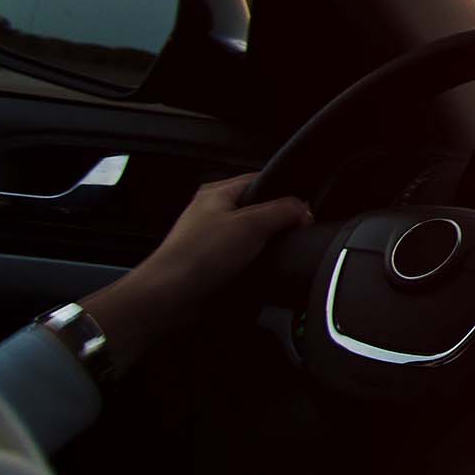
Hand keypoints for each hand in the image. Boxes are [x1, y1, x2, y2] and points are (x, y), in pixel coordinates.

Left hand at [79, 174, 311, 364]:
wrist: (170, 294)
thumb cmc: (198, 256)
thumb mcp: (251, 225)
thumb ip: (283, 211)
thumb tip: (304, 209)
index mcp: (217, 192)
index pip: (261, 180)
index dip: (285, 193)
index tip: (303, 210)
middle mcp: (212, 210)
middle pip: (258, 208)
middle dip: (276, 222)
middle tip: (290, 233)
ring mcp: (210, 236)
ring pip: (251, 233)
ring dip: (264, 244)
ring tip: (270, 254)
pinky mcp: (211, 260)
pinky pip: (242, 254)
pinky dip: (253, 261)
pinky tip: (257, 269)